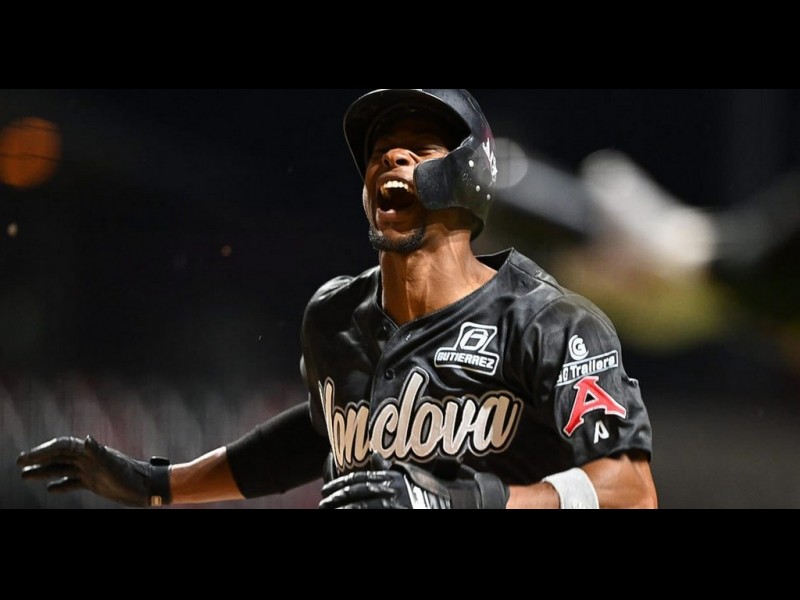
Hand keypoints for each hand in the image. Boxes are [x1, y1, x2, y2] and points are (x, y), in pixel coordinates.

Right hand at [17, 436, 171, 507]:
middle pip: (59, 456)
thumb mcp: (113, 465)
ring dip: (44, 471)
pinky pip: (73, 482)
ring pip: (62, 469)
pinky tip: (50, 489)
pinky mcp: (95, 482)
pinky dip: (60, 485)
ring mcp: (91, 470)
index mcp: (91, 452)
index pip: (62, 447)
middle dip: (38, 458)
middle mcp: (89, 459)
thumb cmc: (132, 476)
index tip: (27, 457)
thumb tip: (85, 439)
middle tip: (19, 463)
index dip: (44, 450)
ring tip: (24, 476)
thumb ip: (99, 452)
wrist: (148, 487)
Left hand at [319, 458, 508, 509]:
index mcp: (397, 480)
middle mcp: (395, 496)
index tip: (327, 491)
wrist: (472, 504)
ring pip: (361, 512)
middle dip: (335, 502)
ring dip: (343, 512)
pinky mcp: (407, 514)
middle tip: (323, 504)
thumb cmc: (446, 488)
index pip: (359, 482)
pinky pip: (374, 517)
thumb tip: (375, 457)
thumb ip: (395, 467)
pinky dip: (357, 515)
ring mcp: (399, 510)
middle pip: (355, 500)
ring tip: (329, 512)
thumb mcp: (419, 473)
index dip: (340, 487)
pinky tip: (348, 517)